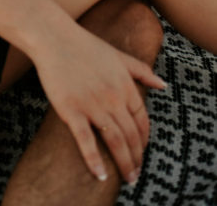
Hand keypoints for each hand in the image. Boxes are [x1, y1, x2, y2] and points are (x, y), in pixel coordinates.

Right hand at [34, 25, 165, 185]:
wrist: (53, 38)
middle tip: (136, 174)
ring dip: (124, 163)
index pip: (142, 121)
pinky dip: (94, 160)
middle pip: (131, 136)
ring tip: (128, 178)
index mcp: (125, 85)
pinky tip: (100, 175)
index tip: (142, 152)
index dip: (144, 140)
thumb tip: (163, 85)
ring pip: (115, 141)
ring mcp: (92, 105)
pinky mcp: (71, 110)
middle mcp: (113, 98)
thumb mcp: (118, 56)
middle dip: (136, 158)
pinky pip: (86, 140)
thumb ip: (142, 71)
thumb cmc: (85, 45)